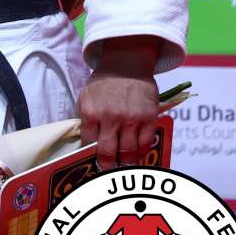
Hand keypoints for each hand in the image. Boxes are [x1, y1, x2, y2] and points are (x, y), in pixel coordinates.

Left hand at [79, 38, 161, 169]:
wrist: (126, 64)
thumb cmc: (103, 82)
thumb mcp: (86, 97)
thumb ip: (86, 118)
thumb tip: (87, 141)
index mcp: (91, 112)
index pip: (89, 143)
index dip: (90, 155)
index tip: (93, 163)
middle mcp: (111, 118)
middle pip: (109, 152)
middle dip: (107, 165)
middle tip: (108, 170)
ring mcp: (131, 119)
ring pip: (129, 151)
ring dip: (126, 162)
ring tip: (123, 166)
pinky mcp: (149, 117)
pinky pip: (146, 142)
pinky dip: (142, 152)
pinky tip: (138, 154)